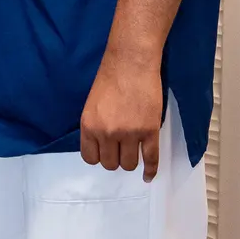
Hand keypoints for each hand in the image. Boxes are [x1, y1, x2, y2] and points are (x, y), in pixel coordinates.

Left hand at [80, 53, 163, 181]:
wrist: (130, 64)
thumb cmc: (109, 79)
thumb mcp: (92, 104)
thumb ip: (95, 126)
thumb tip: (102, 146)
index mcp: (88, 125)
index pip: (90, 157)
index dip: (98, 156)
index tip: (105, 152)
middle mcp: (106, 133)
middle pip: (110, 164)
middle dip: (115, 159)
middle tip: (120, 149)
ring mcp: (128, 134)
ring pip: (129, 164)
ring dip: (131, 161)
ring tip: (133, 152)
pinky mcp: (149, 131)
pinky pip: (150, 159)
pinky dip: (150, 170)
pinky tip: (148, 175)